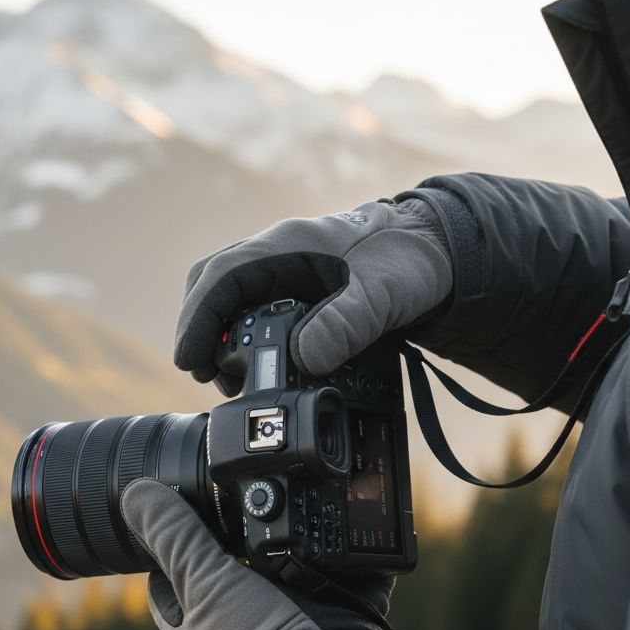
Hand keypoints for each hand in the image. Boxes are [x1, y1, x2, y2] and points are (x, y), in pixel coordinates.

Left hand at [120, 478, 395, 629]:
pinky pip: (308, 571)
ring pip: (263, 567)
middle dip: (222, 535)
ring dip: (269, 539)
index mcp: (187, 624)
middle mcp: (225, 624)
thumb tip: (135, 493)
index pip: (162, 573)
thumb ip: (173, 535)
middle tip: (227, 496)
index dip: (163, 538)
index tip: (172, 504)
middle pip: (214, 565)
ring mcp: (270, 620)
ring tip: (271, 502)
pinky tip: (309, 523)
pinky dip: (308, 550)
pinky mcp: (311, 612)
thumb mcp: (202, 580)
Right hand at [174, 198, 452, 395]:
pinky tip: (256, 369)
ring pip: (230, 301)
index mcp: (287, 246)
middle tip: (207, 376)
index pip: (221, 278)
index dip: (198, 320)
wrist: (439, 253)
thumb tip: (306, 357)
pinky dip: (244, 341)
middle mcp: (277, 257)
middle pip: (214, 288)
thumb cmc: (411, 263)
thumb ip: (347, 323)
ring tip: (231, 383)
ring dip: (221, 340)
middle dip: (201, 332)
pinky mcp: (296, 294)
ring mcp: (284, 274)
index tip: (190, 361)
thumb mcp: (383, 293)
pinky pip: (252, 312)